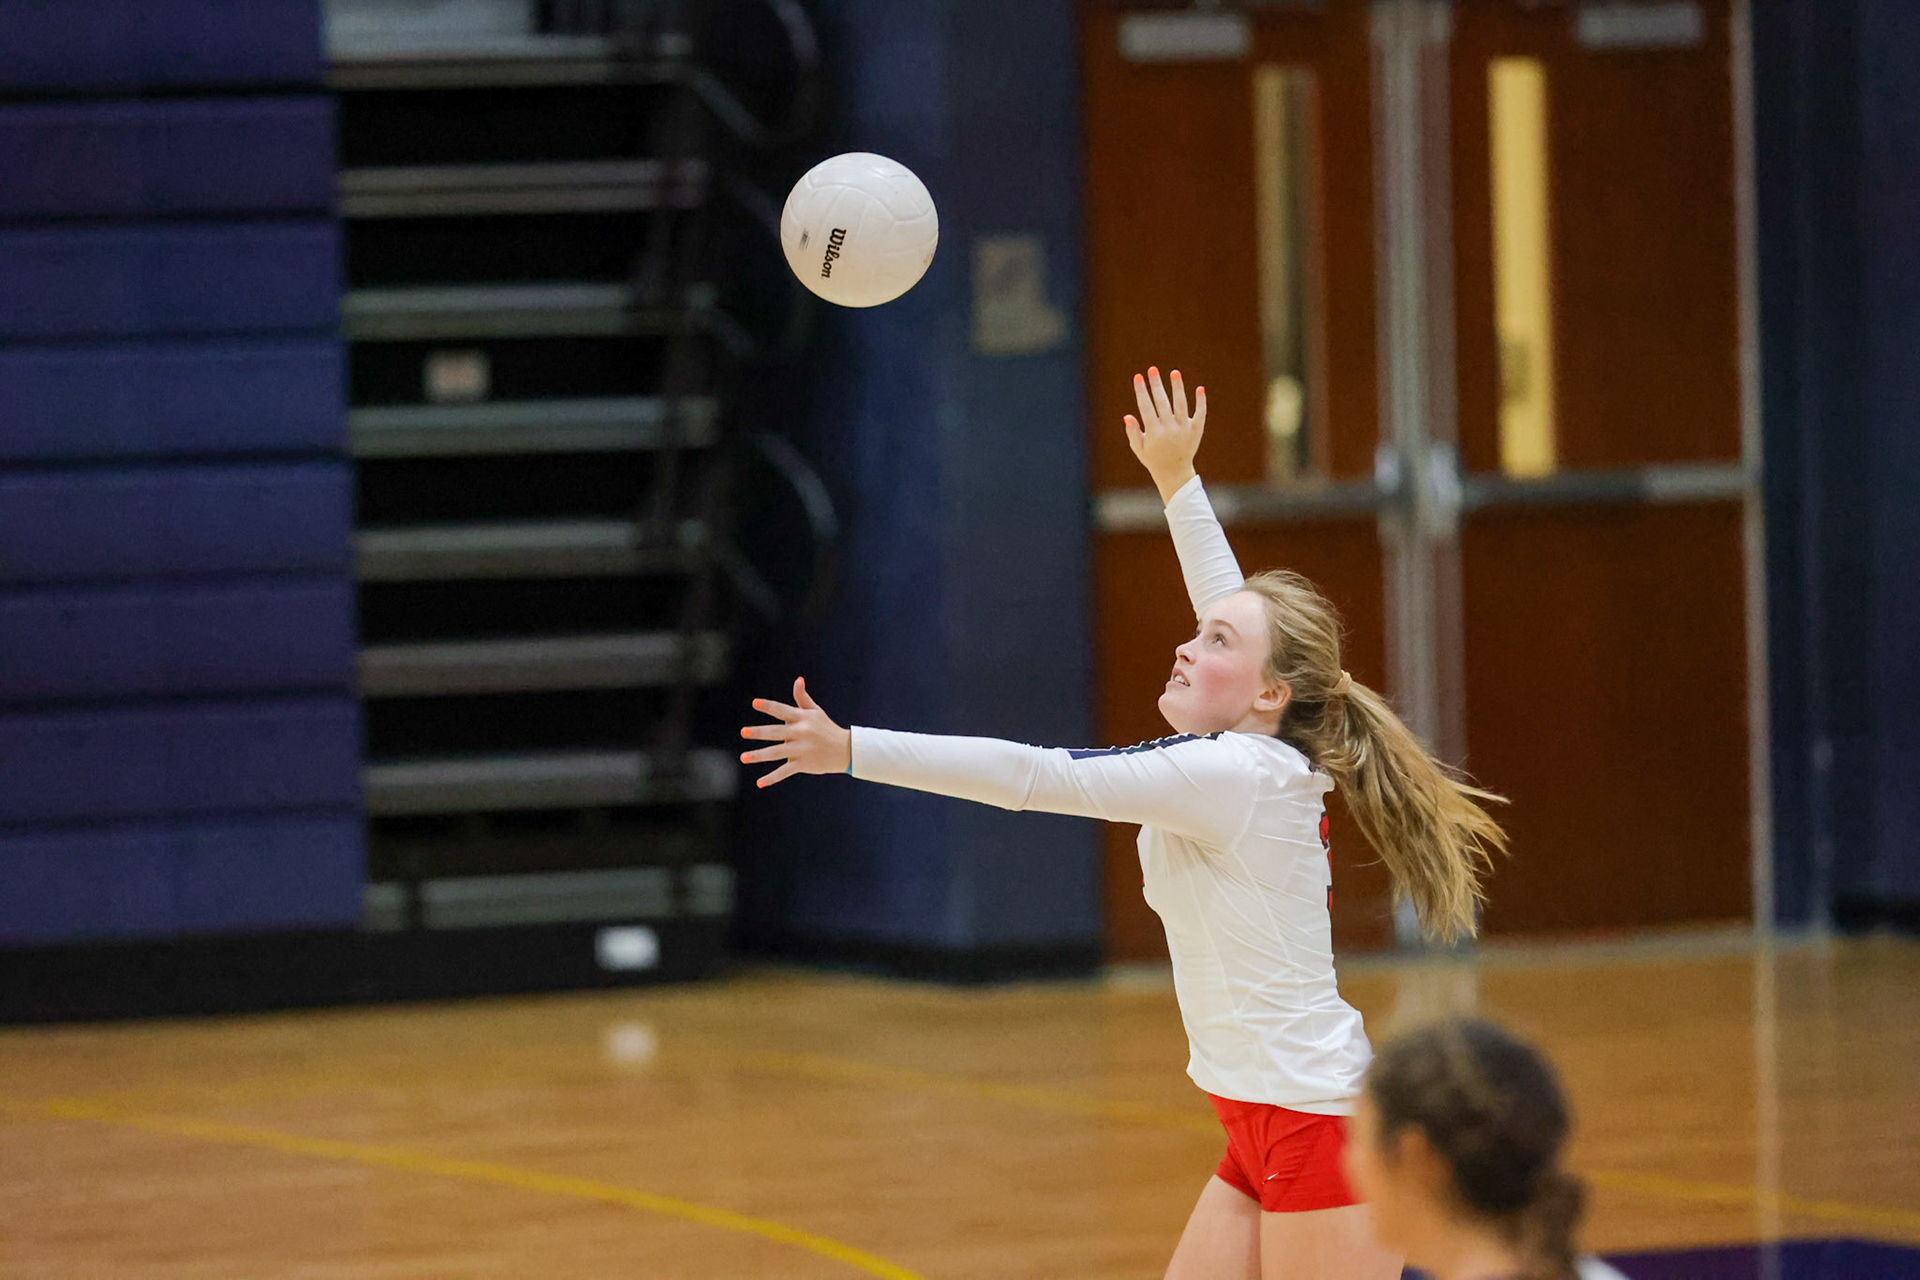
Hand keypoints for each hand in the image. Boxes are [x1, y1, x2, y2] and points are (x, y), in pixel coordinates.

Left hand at [740, 677, 850, 787]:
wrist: (845, 750)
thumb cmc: (826, 728)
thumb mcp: (815, 712)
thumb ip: (803, 698)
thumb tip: (798, 680)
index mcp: (802, 718)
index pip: (782, 710)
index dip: (769, 706)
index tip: (755, 703)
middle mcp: (801, 733)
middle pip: (776, 732)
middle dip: (759, 732)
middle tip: (743, 732)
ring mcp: (801, 750)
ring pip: (777, 753)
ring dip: (759, 755)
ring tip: (744, 757)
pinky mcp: (803, 764)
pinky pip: (784, 772)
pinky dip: (772, 778)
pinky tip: (759, 782)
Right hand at [1124, 366, 1206, 504]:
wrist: (1174, 473)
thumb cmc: (1154, 459)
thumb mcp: (1139, 448)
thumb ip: (1133, 432)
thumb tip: (1127, 416)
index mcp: (1154, 433)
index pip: (1146, 408)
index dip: (1141, 392)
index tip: (1138, 377)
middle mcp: (1170, 430)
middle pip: (1162, 403)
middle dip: (1156, 385)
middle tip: (1152, 369)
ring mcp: (1184, 430)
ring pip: (1181, 405)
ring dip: (1178, 388)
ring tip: (1174, 373)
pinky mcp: (1196, 431)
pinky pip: (1200, 414)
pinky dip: (1201, 402)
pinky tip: (1200, 388)